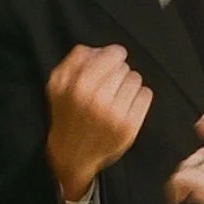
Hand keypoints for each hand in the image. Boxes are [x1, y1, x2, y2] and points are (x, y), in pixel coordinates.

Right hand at [46, 45, 151, 199]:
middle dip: (118, 73)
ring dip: (128, 85)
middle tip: (109, 86)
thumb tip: (100, 49)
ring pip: (136, 80)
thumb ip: (76, 59)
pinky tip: (127, 105)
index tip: (112, 62)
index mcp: (80, 85)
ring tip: (117, 96)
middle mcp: (99, 99)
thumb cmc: (67, 114)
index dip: (114, 56)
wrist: (73, 154)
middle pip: (125, 68)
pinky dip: (139, 98)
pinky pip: (145, 96)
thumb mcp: (58, 83)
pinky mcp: (129, 127)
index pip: (114, 54)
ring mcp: (116, 114)